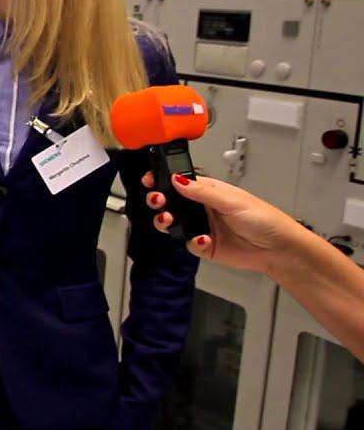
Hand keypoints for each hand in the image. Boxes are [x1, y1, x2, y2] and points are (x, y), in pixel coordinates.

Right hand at [141, 172, 299, 274]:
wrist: (278, 250)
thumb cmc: (265, 219)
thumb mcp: (231, 200)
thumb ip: (202, 192)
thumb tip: (177, 179)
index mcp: (209, 191)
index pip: (180, 181)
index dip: (163, 180)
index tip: (150, 179)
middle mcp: (203, 207)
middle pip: (171, 201)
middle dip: (159, 200)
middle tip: (157, 200)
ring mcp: (203, 226)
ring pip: (173, 223)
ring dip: (166, 220)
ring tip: (168, 219)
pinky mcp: (204, 246)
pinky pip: (187, 243)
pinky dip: (191, 242)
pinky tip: (203, 239)